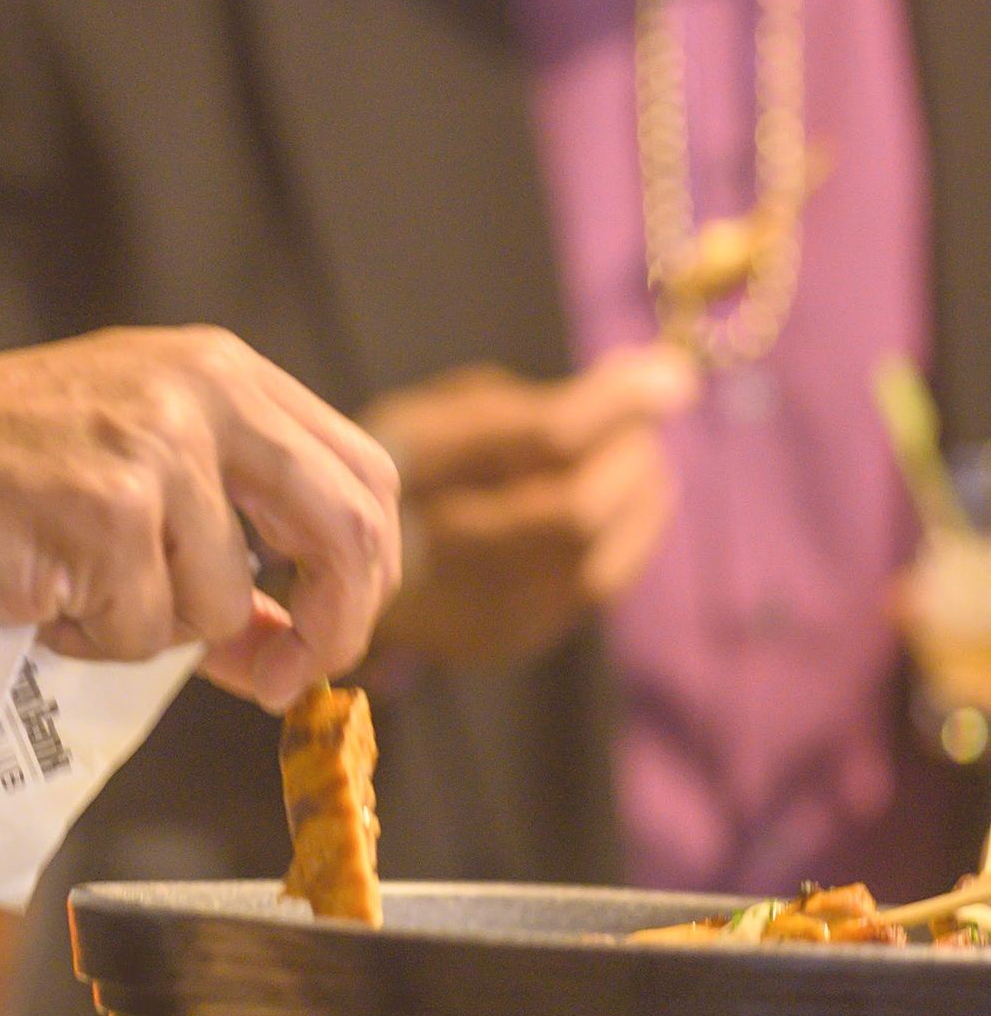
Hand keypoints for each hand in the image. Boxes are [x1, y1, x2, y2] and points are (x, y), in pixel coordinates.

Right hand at [0, 327, 400, 713]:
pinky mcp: (108, 514)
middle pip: (346, 528)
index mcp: (218, 370)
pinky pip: (143, 633)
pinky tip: (33, 591)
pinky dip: (89, 641)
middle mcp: (201, 392)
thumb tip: (294, 637)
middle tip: (280, 678)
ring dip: (148, 631)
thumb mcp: (125, 473)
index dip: (366, 572)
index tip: (327, 637)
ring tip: (66, 585)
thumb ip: (224, 535)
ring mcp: (157, 450)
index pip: (361, 473)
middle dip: (331, 626)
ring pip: (223, 603)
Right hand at [363, 346, 694, 671]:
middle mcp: (438, 553)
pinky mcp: (508, 641)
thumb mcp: (440, 417)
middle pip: (575, 513)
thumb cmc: (402, 477)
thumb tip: (657, 380)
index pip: (543, 440)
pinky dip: (623, 541)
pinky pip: (592, 588)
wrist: (341, 579)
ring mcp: (472, 610)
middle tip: (645, 425)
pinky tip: (621, 510)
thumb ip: (536, 404)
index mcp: (412, 472)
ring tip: (638, 464)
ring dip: (637, 503)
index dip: (616, 405)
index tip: (674, 374)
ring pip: (595, 561)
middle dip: (629, 461)